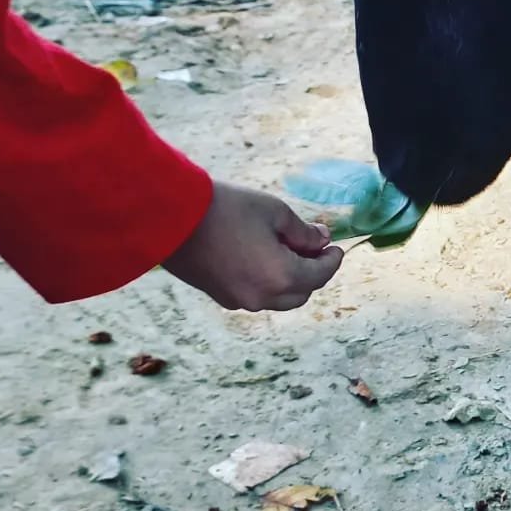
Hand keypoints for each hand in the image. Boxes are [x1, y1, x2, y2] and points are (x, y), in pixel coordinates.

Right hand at [162, 181, 342, 310]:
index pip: (320, 276)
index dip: (332, 260)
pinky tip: (264, 257)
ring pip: (280, 299)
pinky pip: (257, 296)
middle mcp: (262, 298)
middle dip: (313, 272)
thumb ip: (303, 232)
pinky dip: (269, 282)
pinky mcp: (221, 297)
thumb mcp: (275, 212)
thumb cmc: (229, 209)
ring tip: (288, 249)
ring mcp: (239, 301)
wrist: (175, 219)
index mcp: (281, 277)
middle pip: (302, 293)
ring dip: (291, 279)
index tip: (335, 246)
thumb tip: (321, 240)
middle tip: (313, 246)